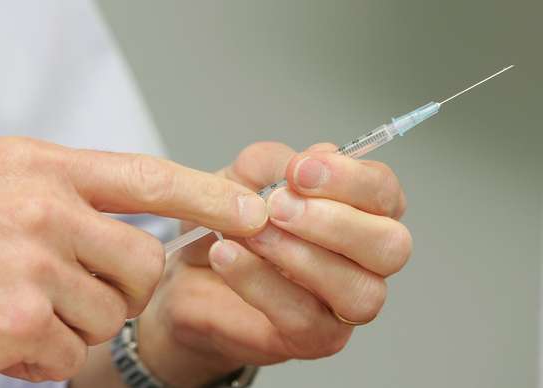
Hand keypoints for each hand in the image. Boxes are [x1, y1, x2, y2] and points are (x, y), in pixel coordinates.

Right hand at [0, 137, 266, 381]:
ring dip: (82, 317)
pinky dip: (51, 350)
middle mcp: (40, 209)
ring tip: (30, 296)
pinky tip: (10, 327)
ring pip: (113, 313)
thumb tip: (172, 219)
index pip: (151, 178)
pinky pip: (76, 350)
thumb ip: (87, 195)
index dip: (210, 196)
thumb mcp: (18, 180)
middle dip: (123, 283)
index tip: (256, 211)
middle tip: (75, 277)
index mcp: (47, 167)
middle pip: (144, 264)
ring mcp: (27, 265)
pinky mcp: (13, 322)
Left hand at [137, 142, 411, 387]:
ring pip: (359, 291)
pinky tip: (227, 255)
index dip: (350, 179)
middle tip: (278, 206)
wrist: (190, 275)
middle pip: (391, 246)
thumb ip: (275, 163)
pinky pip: (304, 317)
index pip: (384, 192)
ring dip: (301, 256)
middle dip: (335, 222)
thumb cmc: (229, 223)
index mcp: (360, 211)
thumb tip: (312, 159)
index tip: (299, 171)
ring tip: (252, 233)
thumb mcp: (242, 177)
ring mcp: (343, 304)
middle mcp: (364, 260)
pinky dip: (261, 282)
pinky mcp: (314, 338)